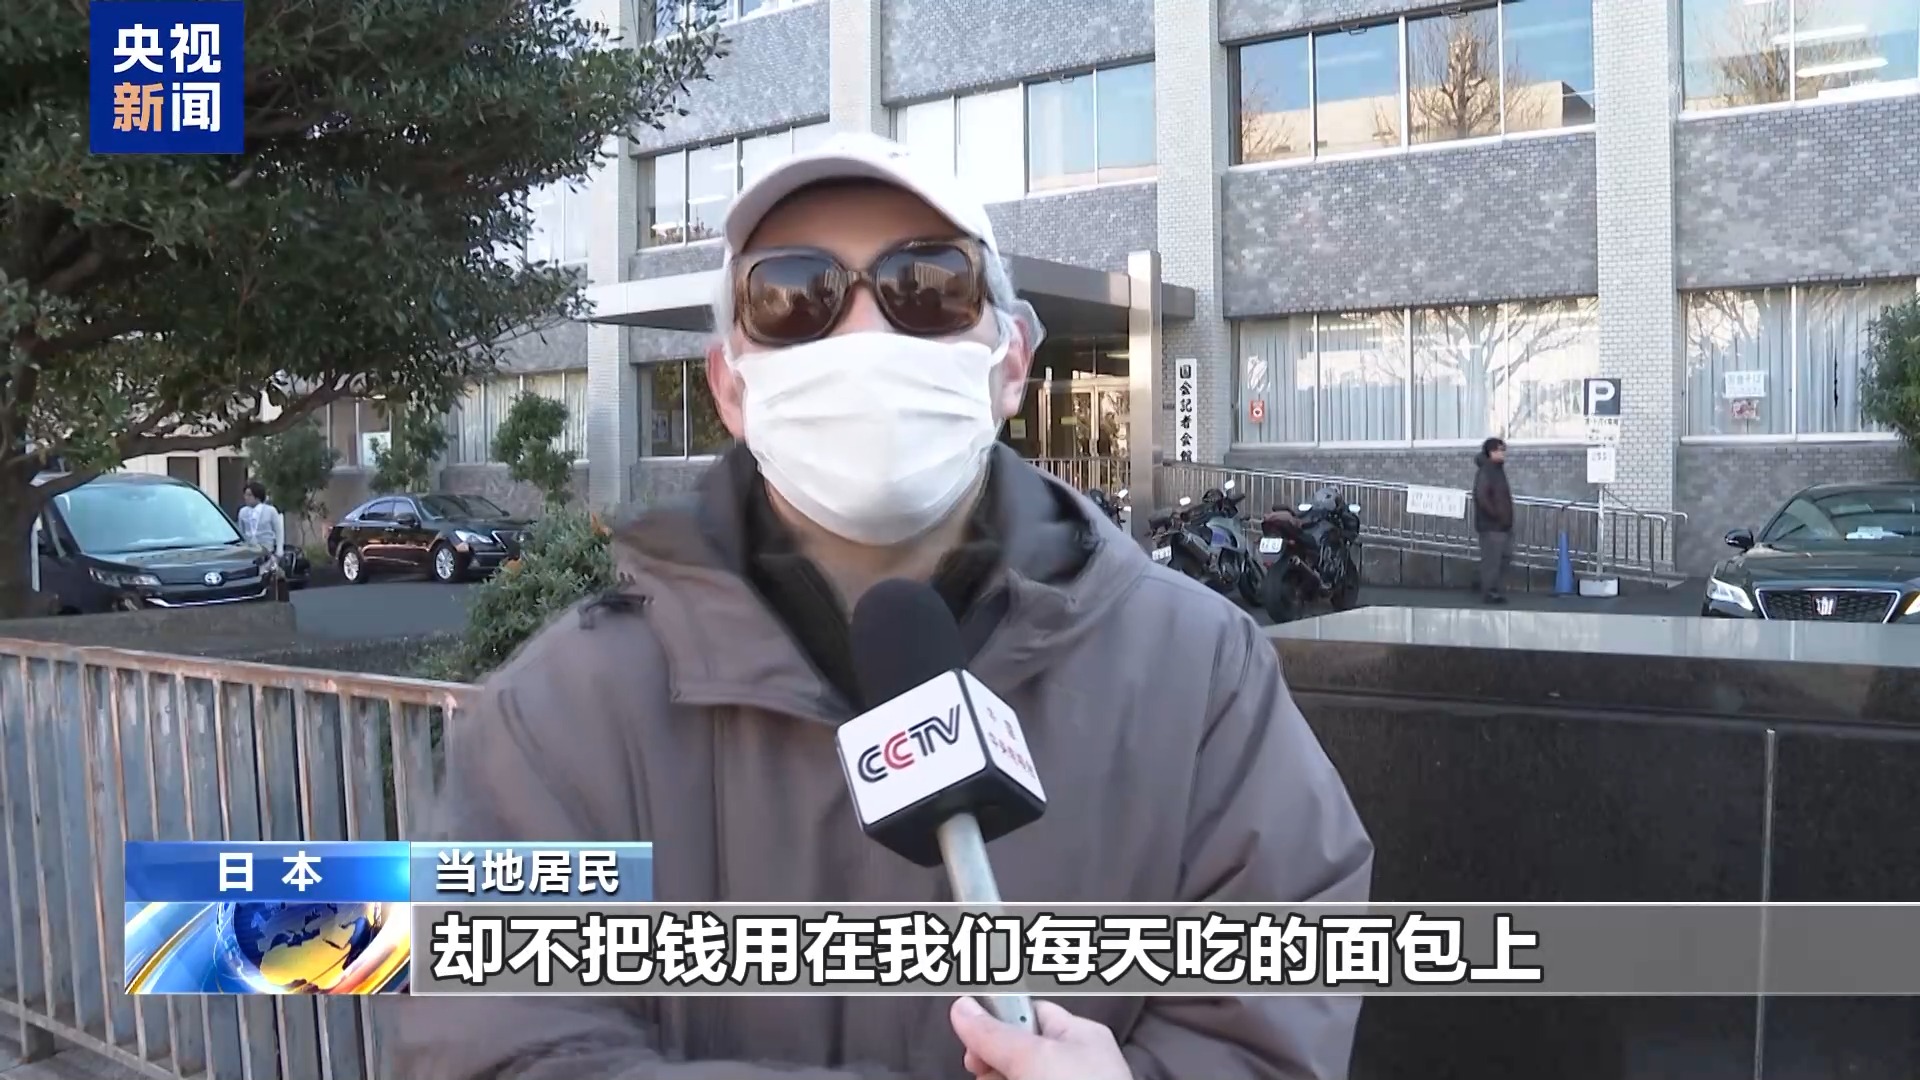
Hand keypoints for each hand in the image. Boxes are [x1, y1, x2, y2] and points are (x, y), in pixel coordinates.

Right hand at [949, 997, 1131, 1079]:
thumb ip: (995, 1034)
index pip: (1032, 1014)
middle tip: (980, 1071)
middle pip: (1014, 1054)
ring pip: (1010, 1079)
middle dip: (992, 1064)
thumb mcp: (1035, 1058)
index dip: (999, 1023)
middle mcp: (1071, 1067)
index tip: (972, 1039)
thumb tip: (963, 1007)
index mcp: (1079, 1038)